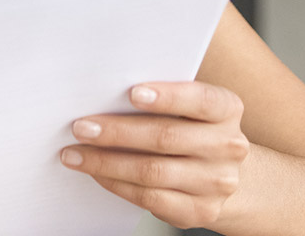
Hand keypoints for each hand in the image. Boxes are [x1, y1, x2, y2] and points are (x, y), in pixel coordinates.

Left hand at [59, 81, 248, 229]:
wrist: (221, 173)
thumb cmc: (193, 129)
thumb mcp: (190, 106)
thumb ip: (160, 97)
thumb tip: (105, 94)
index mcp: (228, 109)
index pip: (201, 100)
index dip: (168, 97)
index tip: (131, 93)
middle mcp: (228, 146)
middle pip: (166, 137)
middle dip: (117, 132)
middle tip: (81, 127)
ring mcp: (217, 182)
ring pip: (152, 171)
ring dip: (106, 162)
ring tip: (76, 153)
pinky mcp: (200, 211)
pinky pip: (150, 198)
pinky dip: (117, 184)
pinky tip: (97, 173)